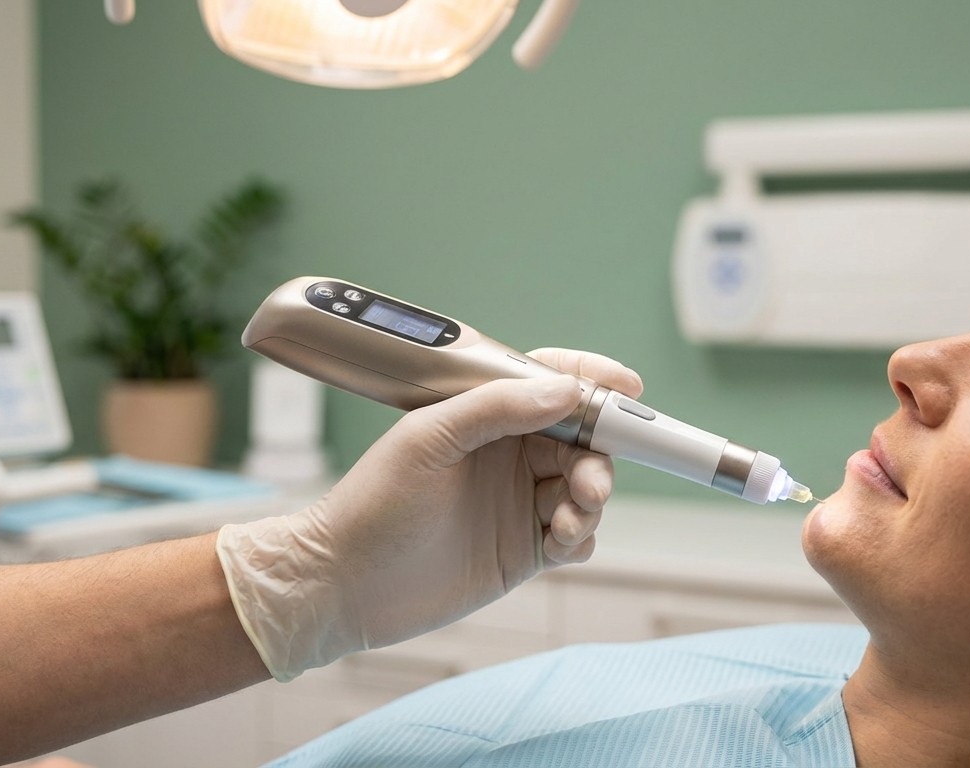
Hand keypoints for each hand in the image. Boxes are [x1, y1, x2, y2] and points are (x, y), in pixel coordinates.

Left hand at [216, 348, 642, 680]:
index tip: (625, 389)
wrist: (344, 584)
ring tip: (567, 520)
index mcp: (483, 414)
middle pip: (582, 439)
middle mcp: (506, 454)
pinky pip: (576, 536)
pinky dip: (581, 537)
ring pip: (585, 487)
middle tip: (590, 481)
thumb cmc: (370, 503)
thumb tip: (563, 391)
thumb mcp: (427, 439)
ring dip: (591, 499)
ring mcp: (517, 502)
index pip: (550, 383)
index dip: (591, 382)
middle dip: (599, 455)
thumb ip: (495, 408)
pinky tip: (558, 543)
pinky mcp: (523, 550)